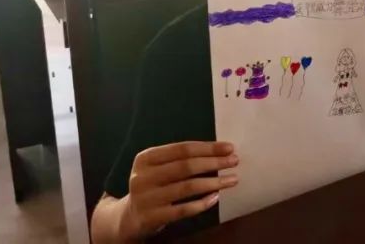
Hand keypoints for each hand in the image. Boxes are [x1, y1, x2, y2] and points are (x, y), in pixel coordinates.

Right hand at [119, 141, 238, 239]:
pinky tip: (216, 197)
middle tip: (234, 161)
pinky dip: (202, 203)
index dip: (208, 148)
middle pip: (186, 166)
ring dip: (214, 182)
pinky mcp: (151, 217)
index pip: (182, 149)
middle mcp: (143, 177)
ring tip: (233, 179)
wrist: (129, 217)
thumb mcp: (158, 168)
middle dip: (214, 162)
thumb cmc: (153, 186)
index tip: (229, 147)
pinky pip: (183, 210)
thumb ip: (181, 159)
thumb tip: (220, 151)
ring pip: (187, 187)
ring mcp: (146, 198)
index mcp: (146, 158)